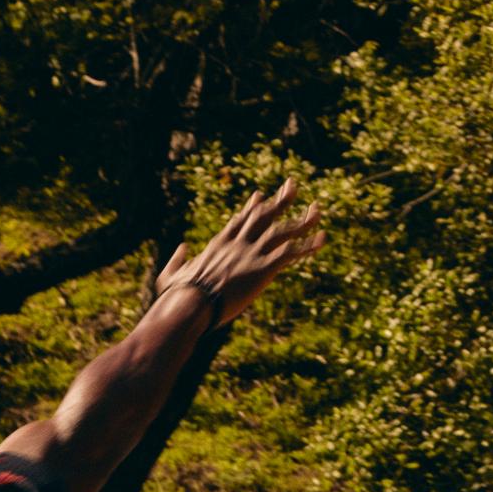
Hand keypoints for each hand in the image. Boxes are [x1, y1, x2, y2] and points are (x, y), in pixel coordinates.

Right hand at [156, 180, 324, 328]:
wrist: (189, 305)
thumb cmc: (176, 296)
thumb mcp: (170, 275)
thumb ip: (177, 260)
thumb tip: (181, 247)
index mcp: (219, 243)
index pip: (241, 220)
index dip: (253, 207)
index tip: (261, 196)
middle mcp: (238, 243)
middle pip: (264, 216)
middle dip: (280, 200)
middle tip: (293, 186)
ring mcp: (252, 254)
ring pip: (282, 231)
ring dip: (302, 221)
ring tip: (317, 210)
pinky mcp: (263, 270)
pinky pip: (291, 253)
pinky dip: (308, 246)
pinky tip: (322, 239)